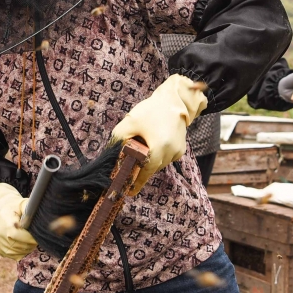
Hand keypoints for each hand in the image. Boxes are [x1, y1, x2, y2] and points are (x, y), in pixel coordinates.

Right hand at [0, 183, 35, 258]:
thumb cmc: (14, 208)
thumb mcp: (22, 204)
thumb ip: (31, 210)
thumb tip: (41, 217)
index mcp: (7, 223)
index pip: (21, 236)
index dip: (32, 237)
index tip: (38, 232)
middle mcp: (1, 235)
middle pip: (22, 245)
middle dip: (32, 242)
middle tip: (35, 235)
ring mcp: (0, 244)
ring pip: (20, 252)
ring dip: (28, 247)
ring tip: (28, 237)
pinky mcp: (0, 250)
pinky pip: (16, 255)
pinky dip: (22, 251)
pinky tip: (22, 242)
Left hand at [110, 75, 206, 194]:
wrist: (175, 100)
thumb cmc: (151, 110)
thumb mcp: (129, 123)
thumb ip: (119, 140)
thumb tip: (112, 155)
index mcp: (159, 148)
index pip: (145, 173)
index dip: (136, 183)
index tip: (128, 192)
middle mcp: (170, 153)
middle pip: (151, 168)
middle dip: (140, 168)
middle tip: (128, 165)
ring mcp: (177, 152)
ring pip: (158, 164)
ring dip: (149, 160)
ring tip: (141, 147)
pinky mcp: (180, 149)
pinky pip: (165, 158)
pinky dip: (157, 155)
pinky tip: (152, 142)